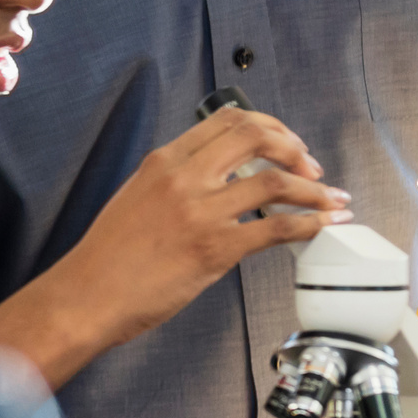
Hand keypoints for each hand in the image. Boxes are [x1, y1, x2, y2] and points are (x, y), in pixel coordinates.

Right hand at [0, 108, 352, 383]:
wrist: (86, 296)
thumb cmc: (107, 258)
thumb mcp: (136, 197)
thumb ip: (176, 182)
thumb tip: (216, 180)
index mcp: (165, 160)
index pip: (228, 120)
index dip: (268, 126)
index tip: (286, 141)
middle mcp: (185, 177)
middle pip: (256, 136)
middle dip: (295, 147)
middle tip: (312, 166)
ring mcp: (201, 211)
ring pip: (275, 180)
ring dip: (314, 189)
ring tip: (332, 199)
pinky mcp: (214, 248)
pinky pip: (275, 227)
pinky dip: (308, 223)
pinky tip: (322, 226)